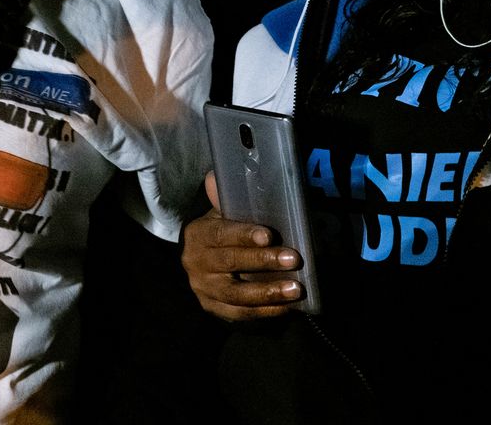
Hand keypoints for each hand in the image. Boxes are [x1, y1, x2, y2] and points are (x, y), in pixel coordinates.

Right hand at [181, 173, 306, 321]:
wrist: (202, 263)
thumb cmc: (221, 234)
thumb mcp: (220, 215)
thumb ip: (222, 200)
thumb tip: (215, 177)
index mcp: (197, 235)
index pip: (220, 234)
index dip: (244, 235)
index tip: (270, 235)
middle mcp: (195, 262)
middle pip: (230, 263)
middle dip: (264, 261)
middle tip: (294, 259)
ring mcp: (203, 288)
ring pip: (235, 293)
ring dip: (267, 291)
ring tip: (295, 289)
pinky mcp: (212, 308)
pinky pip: (239, 313)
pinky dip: (264, 311)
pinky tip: (286, 307)